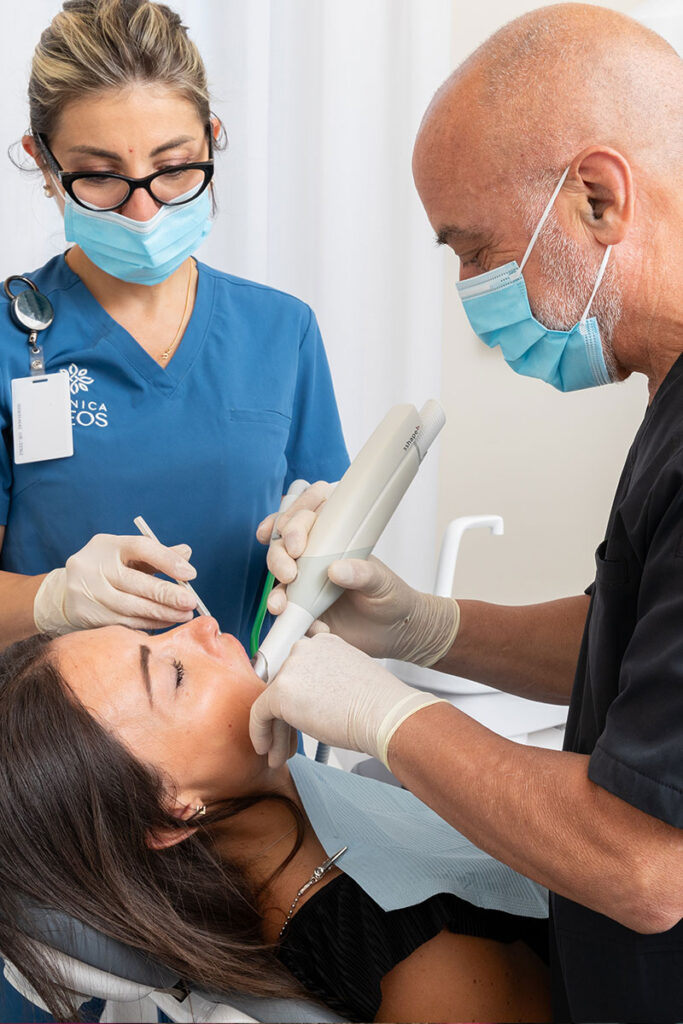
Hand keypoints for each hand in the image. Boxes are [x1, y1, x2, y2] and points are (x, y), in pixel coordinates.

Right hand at [33, 533, 198, 633]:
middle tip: (191, 602)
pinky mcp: (86, 616)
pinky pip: (124, 623)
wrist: (65, 591)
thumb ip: (157, 554)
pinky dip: (148, 624)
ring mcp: (86, 592)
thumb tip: (186, 553)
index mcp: (107, 545)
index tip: (190, 574)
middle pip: (136, 583)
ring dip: (162, 613)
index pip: (141, 548)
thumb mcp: (128, 555)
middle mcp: (93, 566)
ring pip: (131, 608)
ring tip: (184, 615)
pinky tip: (165, 622)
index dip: (168, 561)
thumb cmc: (108, 569)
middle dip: (168, 595)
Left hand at [249, 632, 445, 766]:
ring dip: (276, 731)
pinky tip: (267, 750)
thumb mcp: (352, 679)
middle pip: (283, 686)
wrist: (385, 714)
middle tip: (288, 741)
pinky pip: (259, 714)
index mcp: (324, 643)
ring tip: (280, 754)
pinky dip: (260, 734)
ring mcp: (292, 667)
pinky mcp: (281, 690)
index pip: (298, 668)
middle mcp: (305, 648)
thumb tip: (312, 700)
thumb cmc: (378, 705)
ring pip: (272, 702)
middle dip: (285, 717)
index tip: (299, 716)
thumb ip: (328, 679)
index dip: (296, 696)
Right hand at [257, 480, 459, 665]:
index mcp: (334, 538)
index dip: (294, 521)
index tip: (296, 542)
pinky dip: (287, 616)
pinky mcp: (302, 610)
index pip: (307, 515)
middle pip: (282, 544)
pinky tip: (309, 625)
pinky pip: (285, 609)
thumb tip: (335, 569)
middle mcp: (314, 556)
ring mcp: (305, 583)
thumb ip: (362, 573)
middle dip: (278, 555)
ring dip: (275, 591)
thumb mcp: (382, 581)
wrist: (394, 632)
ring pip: (277, 577)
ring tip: (281, 605)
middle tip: (289, 573)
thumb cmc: (391, 596)